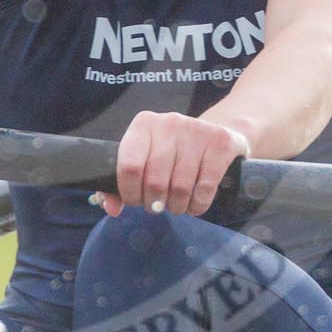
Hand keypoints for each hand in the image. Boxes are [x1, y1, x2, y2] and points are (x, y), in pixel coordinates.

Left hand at [95, 111, 245, 218]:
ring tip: (176, 205)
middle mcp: (169, 123)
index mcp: (143, 124)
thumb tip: (112, 208)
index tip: (136, 200)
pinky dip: (197, 205)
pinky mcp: (220, 143)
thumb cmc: (171, 151)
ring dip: (176, 206)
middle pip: (155, 181)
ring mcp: (196, 131)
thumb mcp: (144, 158)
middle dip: (154, 203)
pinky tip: (194, 204)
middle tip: (157, 205)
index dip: (130, 192)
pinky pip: (205, 188)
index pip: (129, 166)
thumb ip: (120, 183)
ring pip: (180, 187)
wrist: (214, 132)